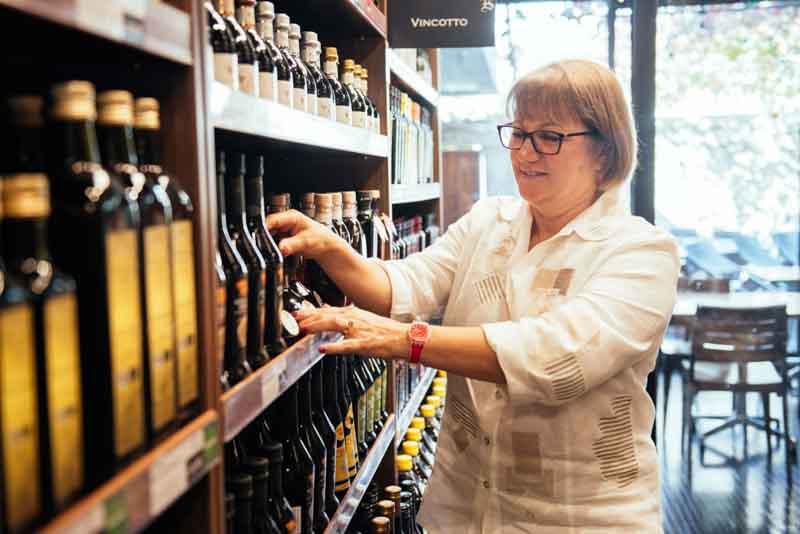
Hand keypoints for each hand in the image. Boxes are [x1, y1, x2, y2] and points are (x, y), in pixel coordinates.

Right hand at [266, 209, 340, 259]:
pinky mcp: (283, 236)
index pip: (271, 220)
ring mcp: (284, 228)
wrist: (327, 247)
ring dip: (268, 242)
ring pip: (269, 234)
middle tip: (263, 248)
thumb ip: (292, 245)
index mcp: (291, 216)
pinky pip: (273, 240)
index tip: (259, 239)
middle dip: (264, 237)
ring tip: (269, 251)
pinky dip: (272, 246)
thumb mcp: (306, 242)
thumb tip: (281, 248)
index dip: (263, 229)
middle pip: (268, 227)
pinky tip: (274, 251)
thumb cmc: (321, 239)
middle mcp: (286, 221)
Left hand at [294, 305, 409, 359]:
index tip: (296, 313)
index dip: (309, 312)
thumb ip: (343, 316)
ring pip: (334, 326)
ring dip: (317, 327)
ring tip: (303, 330)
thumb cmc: (384, 331)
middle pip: (326, 315)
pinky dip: (334, 346)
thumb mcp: (362, 318)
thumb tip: (326, 310)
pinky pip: (347, 345)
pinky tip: (323, 348)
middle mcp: (354, 319)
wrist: (404, 338)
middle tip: (293, 321)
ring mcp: (358, 331)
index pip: (326, 310)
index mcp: (353, 313)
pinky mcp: (364, 344)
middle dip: (308, 318)